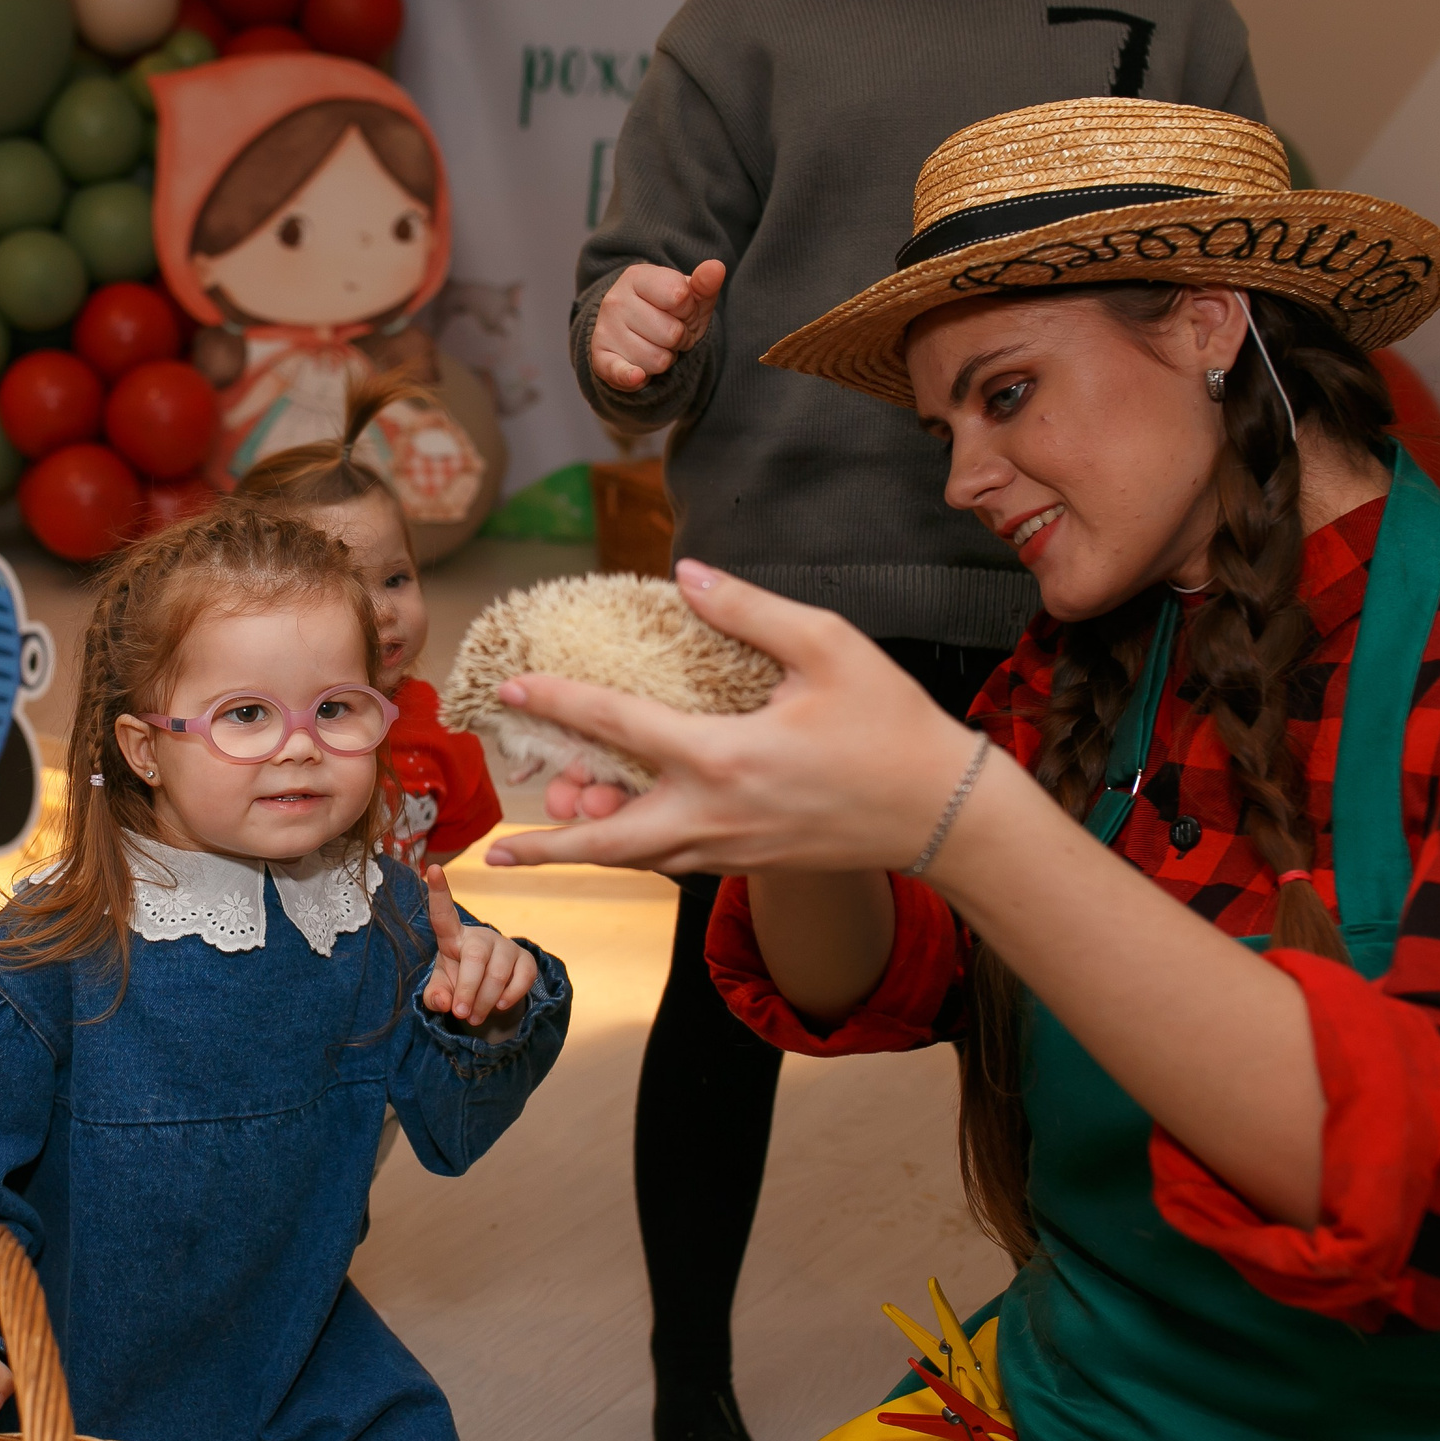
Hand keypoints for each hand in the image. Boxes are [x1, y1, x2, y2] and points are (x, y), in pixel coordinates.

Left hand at [420, 863, 536, 1032]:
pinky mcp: (526, 960)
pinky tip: (498, 1006)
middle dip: (468, 990)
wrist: (489, 992)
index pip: (442, 914)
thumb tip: (444, 1002)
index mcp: (453, 937)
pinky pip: (522, 979)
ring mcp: (505, 946)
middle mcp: (480, 936)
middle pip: (475, 958)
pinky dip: (509, 998)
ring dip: (485, 1001)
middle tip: (461, 1014)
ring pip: (497, 974)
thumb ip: (435, 996)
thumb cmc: (459, 981)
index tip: (431, 869)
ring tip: (474, 1018)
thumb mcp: (442, 988)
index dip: (438, 891)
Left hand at [484, 562, 980, 875]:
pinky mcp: (749, 865)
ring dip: (587, 850)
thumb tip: (685, 575)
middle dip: (547, 845)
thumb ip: (748, 609)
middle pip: (607, 839)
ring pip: (638, 860)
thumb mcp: (828, 647)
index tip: (515, 687)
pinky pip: (674, 863)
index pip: (617, 724)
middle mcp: (713, 816)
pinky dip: (637, 851)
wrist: (945, 813)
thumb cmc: (892, 727)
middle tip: (494, 849)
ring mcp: (730, 850)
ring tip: (539, 839)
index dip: (558, 701)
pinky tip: (621, 833)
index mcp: (723, 757)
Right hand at [590, 261, 726, 391]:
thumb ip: (704, 283)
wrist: (634, 334)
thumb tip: (716, 268)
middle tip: (669, 334)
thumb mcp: (690, 296)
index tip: (681, 311)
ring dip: (665, 359)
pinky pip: (621, 373)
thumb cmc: (667, 312)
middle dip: (679, 339)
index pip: (679, 296)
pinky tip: (638, 376)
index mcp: (637, 276)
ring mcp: (605, 330)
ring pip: (657, 360)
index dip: (689, 311)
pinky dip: (632, 377)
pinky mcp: (600, 358)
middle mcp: (615, 300)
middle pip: (671, 333)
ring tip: (655, 346)